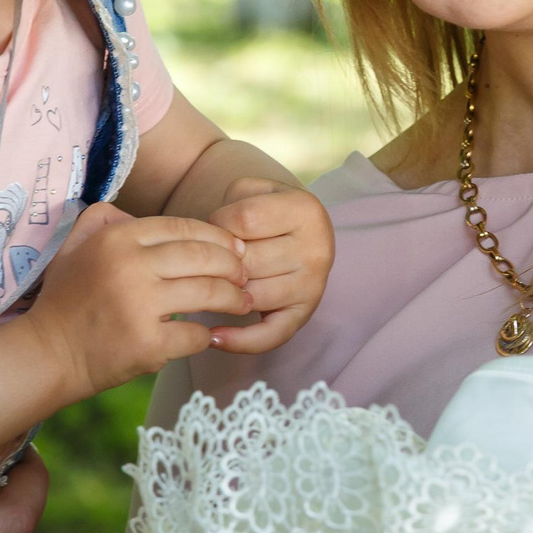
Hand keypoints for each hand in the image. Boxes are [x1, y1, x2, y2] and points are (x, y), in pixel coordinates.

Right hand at [28, 203, 251, 394]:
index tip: (235, 249)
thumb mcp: (75, 247)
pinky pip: (195, 334)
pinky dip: (207, 336)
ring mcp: (139, 306)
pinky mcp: (147, 344)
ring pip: (208, 293)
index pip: (184, 227)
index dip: (218, 237)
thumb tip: (137, 214)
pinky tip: (210, 335)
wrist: (46, 354)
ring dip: (233, 299)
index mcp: (117, 238)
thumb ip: (104, 219)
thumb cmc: (66, 300)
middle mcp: (129, 266)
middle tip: (246, 277)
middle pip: (204, 257)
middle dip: (234, 267)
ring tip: (243, 304)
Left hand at [206, 177, 335, 353]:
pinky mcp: (305, 314)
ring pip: (250, 297)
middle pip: (246, 263)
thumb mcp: (252, 190)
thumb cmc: (265, 211)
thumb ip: (231, 205)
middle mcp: (317, 248)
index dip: (217, 224)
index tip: (217, 227)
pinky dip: (240, 342)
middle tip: (215, 259)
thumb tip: (218, 254)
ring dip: (225, 293)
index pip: (243, 220)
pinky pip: (270, 336)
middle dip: (219, 263)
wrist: (296, 231)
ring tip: (217, 283)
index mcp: (305, 210)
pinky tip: (215, 337)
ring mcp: (314, 284)